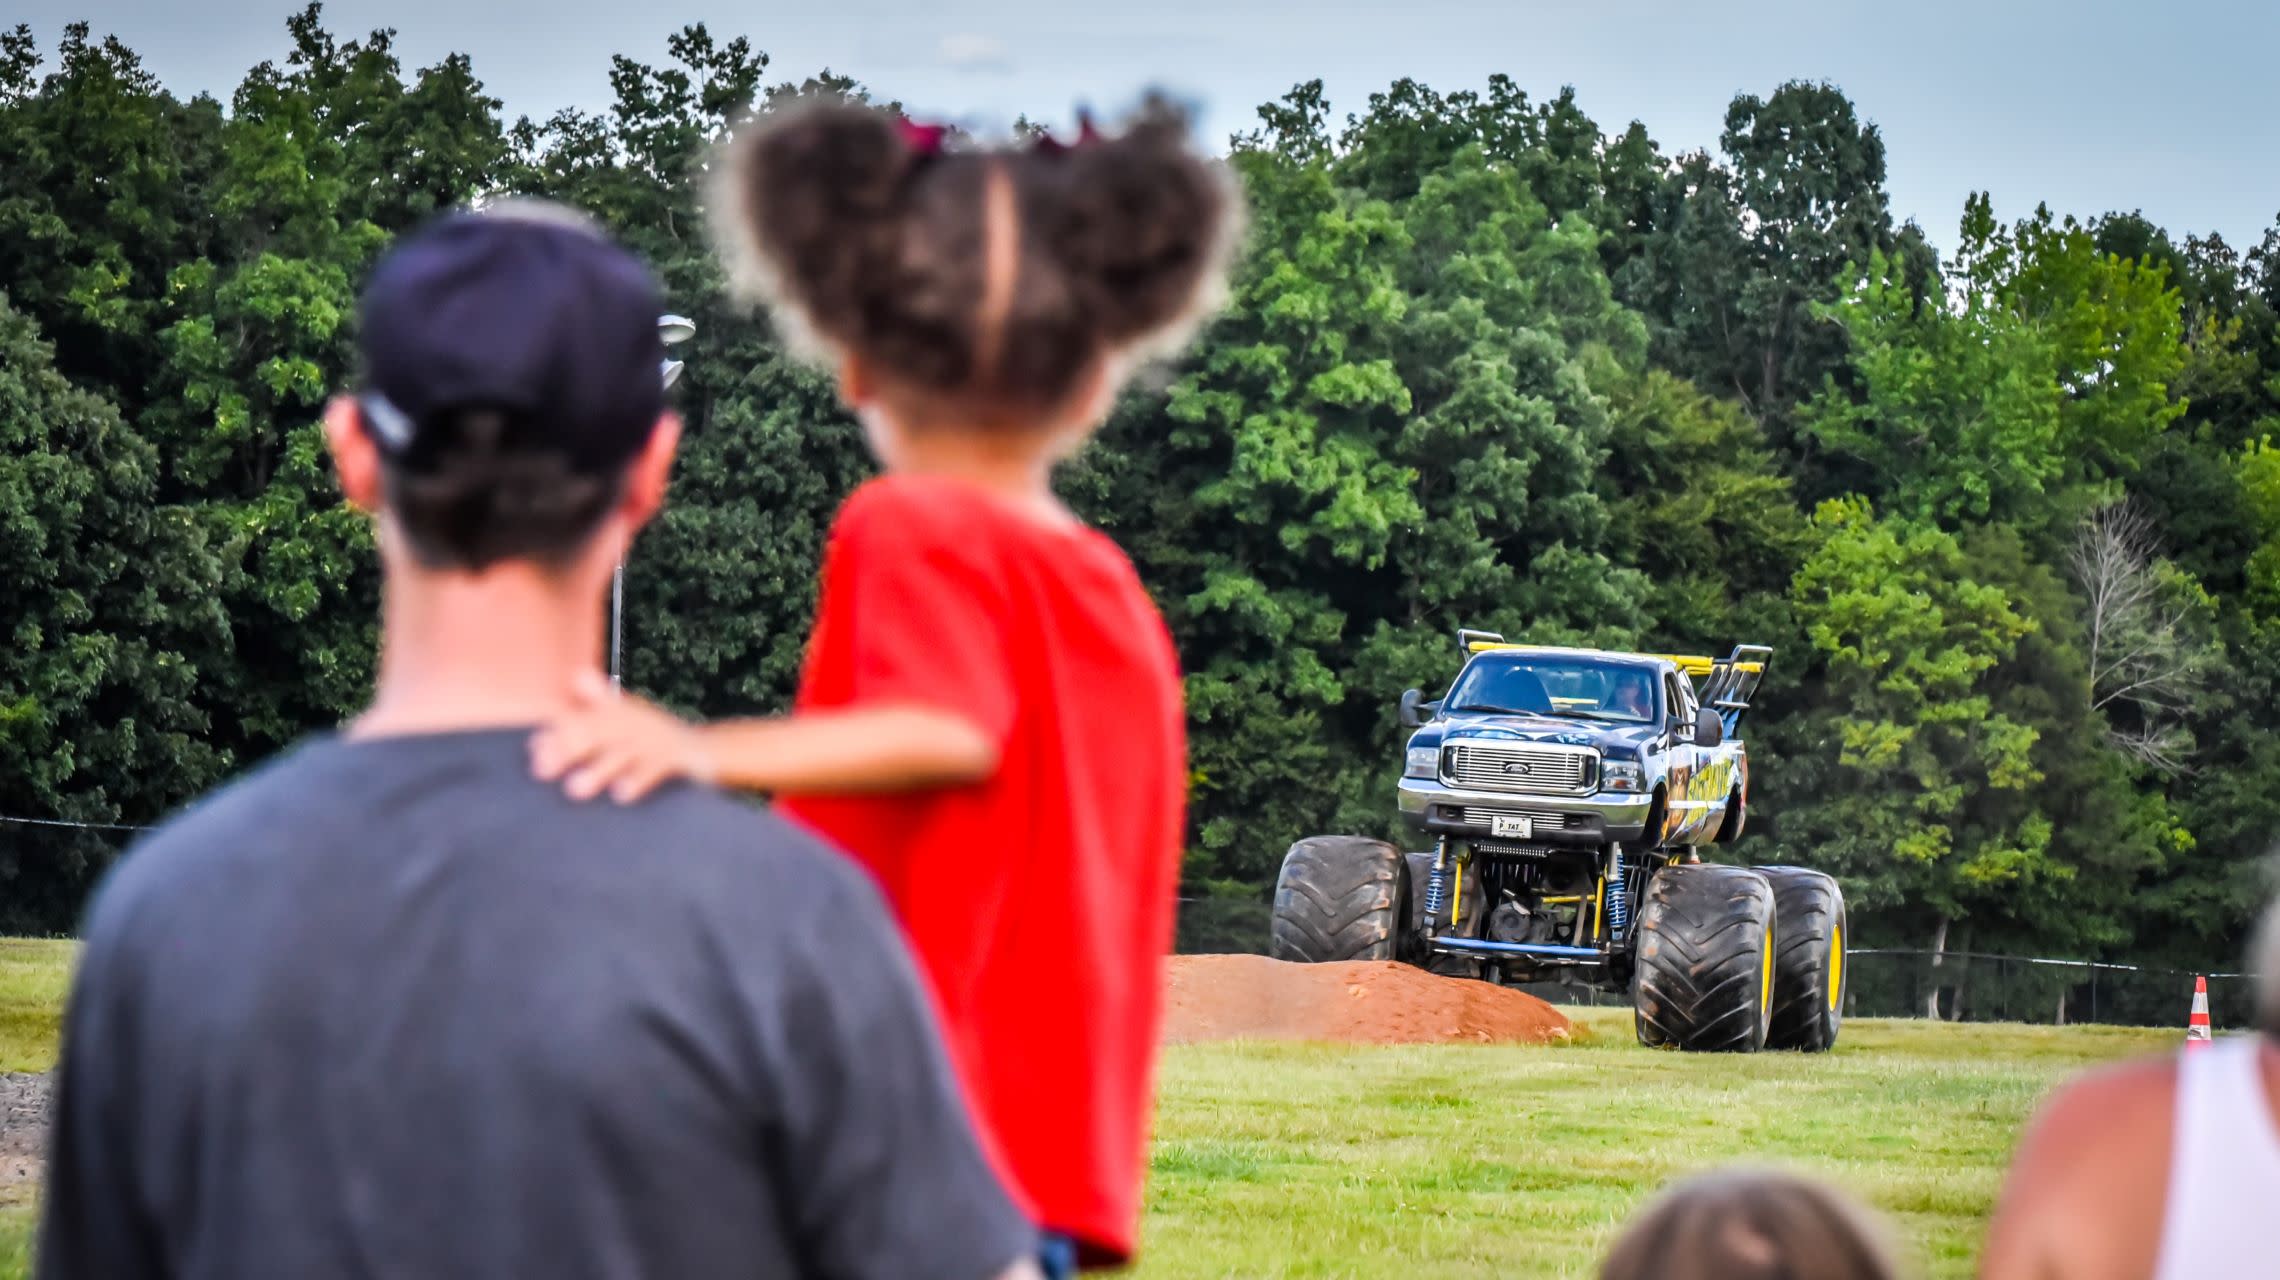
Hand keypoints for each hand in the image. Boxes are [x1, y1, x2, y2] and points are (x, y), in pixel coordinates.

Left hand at [530, 673, 714, 803]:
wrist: (708, 750)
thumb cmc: (659, 738)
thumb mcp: (632, 715)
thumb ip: (602, 701)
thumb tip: (576, 676)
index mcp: (623, 714)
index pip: (585, 717)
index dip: (560, 730)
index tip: (536, 746)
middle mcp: (638, 723)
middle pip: (598, 732)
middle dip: (569, 749)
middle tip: (542, 769)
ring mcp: (658, 740)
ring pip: (623, 754)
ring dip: (598, 770)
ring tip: (575, 789)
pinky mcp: (678, 757)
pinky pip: (655, 769)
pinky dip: (639, 780)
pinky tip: (621, 794)